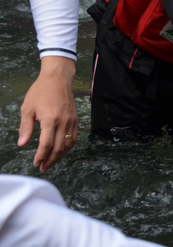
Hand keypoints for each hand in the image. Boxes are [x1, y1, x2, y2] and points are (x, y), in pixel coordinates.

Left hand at [18, 56, 76, 171]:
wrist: (58, 79)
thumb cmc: (41, 91)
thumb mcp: (27, 108)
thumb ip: (25, 127)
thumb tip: (22, 143)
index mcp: (50, 119)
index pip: (47, 144)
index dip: (41, 156)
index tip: (35, 163)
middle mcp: (63, 122)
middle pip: (59, 147)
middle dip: (50, 160)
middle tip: (42, 168)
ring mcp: (71, 121)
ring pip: (68, 144)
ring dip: (60, 156)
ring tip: (51, 162)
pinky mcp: (75, 120)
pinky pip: (74, 138)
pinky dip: (68, 147)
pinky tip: (61, 151)